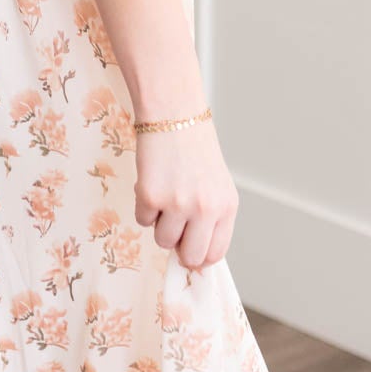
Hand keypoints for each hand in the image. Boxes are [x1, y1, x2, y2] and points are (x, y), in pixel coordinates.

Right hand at [132, 121, 239, 270]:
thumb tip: (192, 255)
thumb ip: (210, 218)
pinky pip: (142, 221)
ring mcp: (179, 204)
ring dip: (159, 222)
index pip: (215, 253)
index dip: (199, 256)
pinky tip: (153, 182)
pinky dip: (143, 205)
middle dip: (178, 248)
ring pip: (162, 240)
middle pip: (190, 257)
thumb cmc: (193, 150)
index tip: (188, 251)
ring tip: (165, 194)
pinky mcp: (152, 197)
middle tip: (173, 226)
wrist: (173, 114)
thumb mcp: (215, 185)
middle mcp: (207, 209)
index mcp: (227, 206)